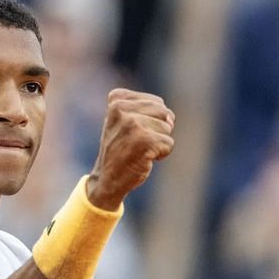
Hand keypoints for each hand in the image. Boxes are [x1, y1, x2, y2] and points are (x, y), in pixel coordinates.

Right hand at [87, 88, 175, 209]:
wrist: (108, 178)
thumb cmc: (122, 149)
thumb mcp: (126, 120)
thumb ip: (150, 110)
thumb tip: (170, 119)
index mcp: (117, 99)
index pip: (157, 102)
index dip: (152, 120)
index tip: (132, 132)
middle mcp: (120, 108)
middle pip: (164, 113)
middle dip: (158, 130)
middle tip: (137, 142)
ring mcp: (131, 123)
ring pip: (167, 127)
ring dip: (159, 143)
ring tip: (139, 150)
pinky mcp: (143, 139)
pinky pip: (169, 143)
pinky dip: (161, 154)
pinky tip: (144, 158)